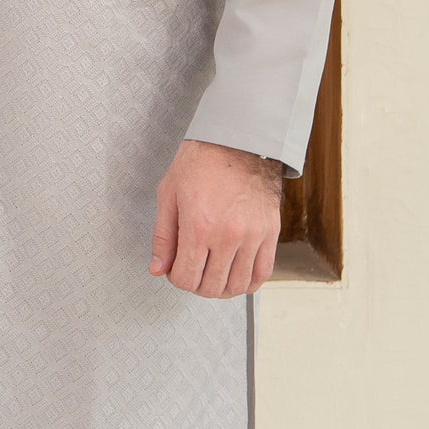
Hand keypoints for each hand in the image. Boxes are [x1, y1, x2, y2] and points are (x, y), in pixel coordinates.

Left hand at [150, 140, 282, 298]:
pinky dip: (248, 282)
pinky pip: (263, 273)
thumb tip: (158, 268)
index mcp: (198, 225)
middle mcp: (227, 235)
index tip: (177, 270)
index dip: (177, 279)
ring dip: (222, 288)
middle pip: (212, 286)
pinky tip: (237, 277)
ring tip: (214, 276)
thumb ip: (163, 236)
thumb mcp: (169, 194)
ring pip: (238, 285)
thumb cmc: (202, 162)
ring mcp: (252, 235)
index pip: (187, 278)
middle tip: (194, 273)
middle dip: (197, 286)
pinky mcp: (270, 232)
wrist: (238, 140)